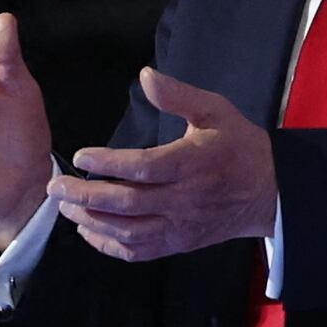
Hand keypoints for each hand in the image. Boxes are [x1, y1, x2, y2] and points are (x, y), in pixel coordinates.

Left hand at [52, 71, 278, 261]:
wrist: (270, 191)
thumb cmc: (239, 146)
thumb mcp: (216, 110)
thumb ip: (178, 95)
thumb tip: (145, 76)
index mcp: (193, 163)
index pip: (144, 168)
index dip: (109, 163)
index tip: (81, 155)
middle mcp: (184, 199)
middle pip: (127, 204)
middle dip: (86, 196)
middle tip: (56, 187)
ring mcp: (180, 226)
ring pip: (128, 232)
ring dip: (91, 221)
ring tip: (65, 206)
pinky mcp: (178, 244)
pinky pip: (138, 251)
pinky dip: (108, 245)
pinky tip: (88, 229)